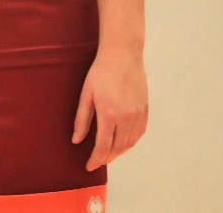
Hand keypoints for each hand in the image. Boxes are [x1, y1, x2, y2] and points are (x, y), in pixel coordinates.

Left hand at [73, 48, 148, 169]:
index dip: (96, 159)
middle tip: (96, 161)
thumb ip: (81, 120)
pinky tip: (121, 142)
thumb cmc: (100, 73)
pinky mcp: (145, 110)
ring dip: (118, 152)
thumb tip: (76, 141)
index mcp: (109, 114)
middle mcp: (127, 117)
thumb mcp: (86, 95)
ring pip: (130, 143)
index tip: (88, 166)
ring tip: (107, 154)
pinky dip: (130, 142)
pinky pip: (139, 134)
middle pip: (118, 148)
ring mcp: (138, 114)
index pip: (103, 146)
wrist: (123, 56)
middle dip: (106, 158)